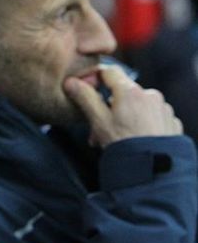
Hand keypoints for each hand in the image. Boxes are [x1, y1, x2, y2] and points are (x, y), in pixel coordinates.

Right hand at [64, 65, 182, 147]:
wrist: (153, 171)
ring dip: (124, 116)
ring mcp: (163, 108)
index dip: (95, 78)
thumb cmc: (124, 146)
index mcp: (130, 91)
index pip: (109, 71)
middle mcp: (150, 95)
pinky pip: (152, 116)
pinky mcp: (171, 122)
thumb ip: (85, 98)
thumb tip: (71, 81)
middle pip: (123, 91)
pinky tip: (134, 139)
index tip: (86, 89)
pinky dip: (141, 123)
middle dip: (108, 106)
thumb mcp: (98, 121)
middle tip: (97, 127)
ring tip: (115, 138)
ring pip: (137, 105)